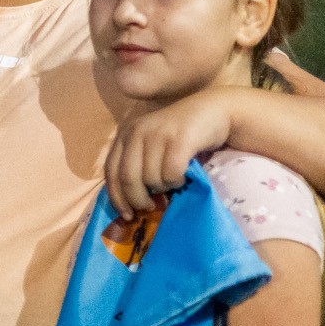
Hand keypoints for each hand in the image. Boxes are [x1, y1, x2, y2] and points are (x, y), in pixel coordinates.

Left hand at [106, 89, 235, 217]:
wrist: (213, 110)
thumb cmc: (180, 136)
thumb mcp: (151, 146)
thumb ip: (137, 166)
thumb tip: (129, 205)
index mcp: (124, 134)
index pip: (111, 171)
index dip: (117, 197)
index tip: (127, 215)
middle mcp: (137, 131)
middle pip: (128, 178)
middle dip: (138, 199)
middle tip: (152, 206)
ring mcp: (158, 133)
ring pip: (150, 178)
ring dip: (162, 188)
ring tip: (172, 183)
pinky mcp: (179, 138)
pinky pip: (171, 173)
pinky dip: (176, 181)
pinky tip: (183, 176)